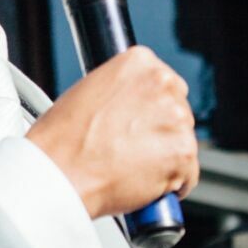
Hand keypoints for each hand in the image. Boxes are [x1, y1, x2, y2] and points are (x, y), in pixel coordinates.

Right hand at [26, 46, 197, 218]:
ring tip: (132, 167)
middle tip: (133, 148)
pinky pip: (188, 174)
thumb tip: (135, 105)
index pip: (167, 84)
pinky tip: (145, 183)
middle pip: (180, 112)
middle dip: (162, 132)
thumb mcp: (88, 92)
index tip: (142, 123)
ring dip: (166, 158)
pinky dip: (172, 184)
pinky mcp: (183, 153)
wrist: (60, 174)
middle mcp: (162, 85)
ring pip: (183, 142)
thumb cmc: (63, 139)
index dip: (154, 110)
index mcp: (140, 62)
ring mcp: (176, 119)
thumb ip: (122, 91)